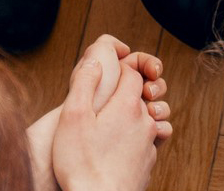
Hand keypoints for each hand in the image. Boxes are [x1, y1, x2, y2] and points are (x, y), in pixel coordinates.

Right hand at [50, 35, 165, 190]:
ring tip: (117, 122)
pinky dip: (138, 138)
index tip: (108, 73)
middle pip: (144, 95)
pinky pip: (149, 142)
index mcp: (127, 106)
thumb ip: (84, 83)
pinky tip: (121, 145)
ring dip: (137, 115)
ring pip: (150, 118)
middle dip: (130, 90)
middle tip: (110, 96)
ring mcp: (149, 144)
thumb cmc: (81, 163)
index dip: (121, 68)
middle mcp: (144, 122)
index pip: (132, 73)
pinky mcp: (148, 163)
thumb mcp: (73, 117)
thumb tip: (96, 60)